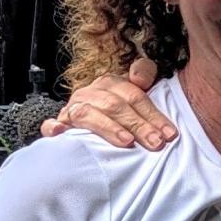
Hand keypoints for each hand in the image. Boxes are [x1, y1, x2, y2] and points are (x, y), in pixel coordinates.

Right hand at [40, 56, 172, 148]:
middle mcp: (91, 94)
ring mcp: (73, 109)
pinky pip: (51, 125)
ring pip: (89, 113)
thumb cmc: (120, 117)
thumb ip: (144, 77)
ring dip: (108, 127)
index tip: (169, 134)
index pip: (134, 95)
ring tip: (127, 141)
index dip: (153, 114)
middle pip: (115, 105)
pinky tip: (60, 132)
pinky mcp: (59, 125)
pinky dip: (54, 128)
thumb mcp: (136, 98)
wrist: (88, 130)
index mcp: (111, 85)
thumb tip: (140, 77)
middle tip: (155, 142)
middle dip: (138, 124)